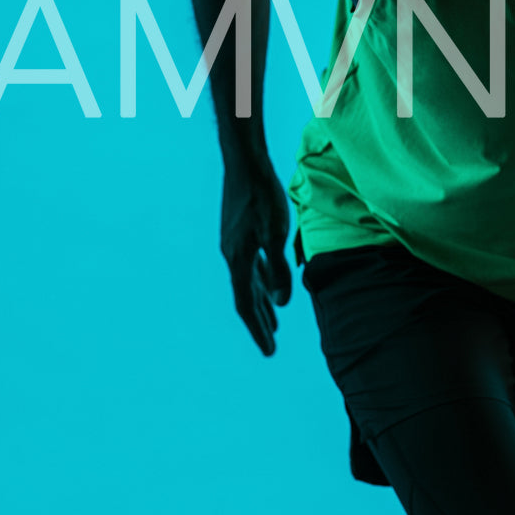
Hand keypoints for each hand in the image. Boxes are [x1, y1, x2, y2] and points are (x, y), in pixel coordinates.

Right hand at [220, 164, 292, 355]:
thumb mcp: (275, 234)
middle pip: (246, 297)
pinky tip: (272, 282)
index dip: (258, 330)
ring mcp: (234, 244)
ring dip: (262, 301)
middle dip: (260, 322)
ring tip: (275, 319)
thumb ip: (278, 269)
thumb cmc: (263, 196)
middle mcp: (232, 256)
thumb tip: (282, 303)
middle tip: (272, 345)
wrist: (245, 163)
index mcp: (238, 260)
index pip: (245, 305)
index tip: (269, 351)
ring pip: (249, 281)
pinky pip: (251, 265)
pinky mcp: (240, 232)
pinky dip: (262, 279)